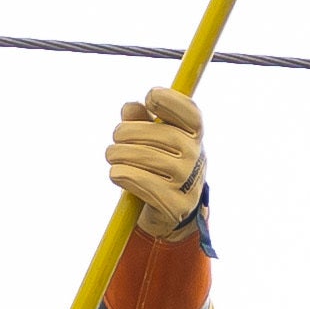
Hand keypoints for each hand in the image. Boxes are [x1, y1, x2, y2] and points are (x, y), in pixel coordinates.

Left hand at [107, 90, 208, 239]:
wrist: (165, 210)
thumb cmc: (155, 164)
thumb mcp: (150, 138)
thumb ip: (139, 120)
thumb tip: (130, 108)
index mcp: (194, 136)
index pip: (190, 113)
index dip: (170, 100)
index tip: (149, 98)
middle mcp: (197, 157)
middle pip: (160, 134)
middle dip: (128, 131)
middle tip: (116, 137)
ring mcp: (188, 182)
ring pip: (145, 157)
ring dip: (118, 154)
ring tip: (113, 156)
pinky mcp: (175, 204)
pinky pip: (140, 180)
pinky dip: (120, 174)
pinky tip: (117, 173)